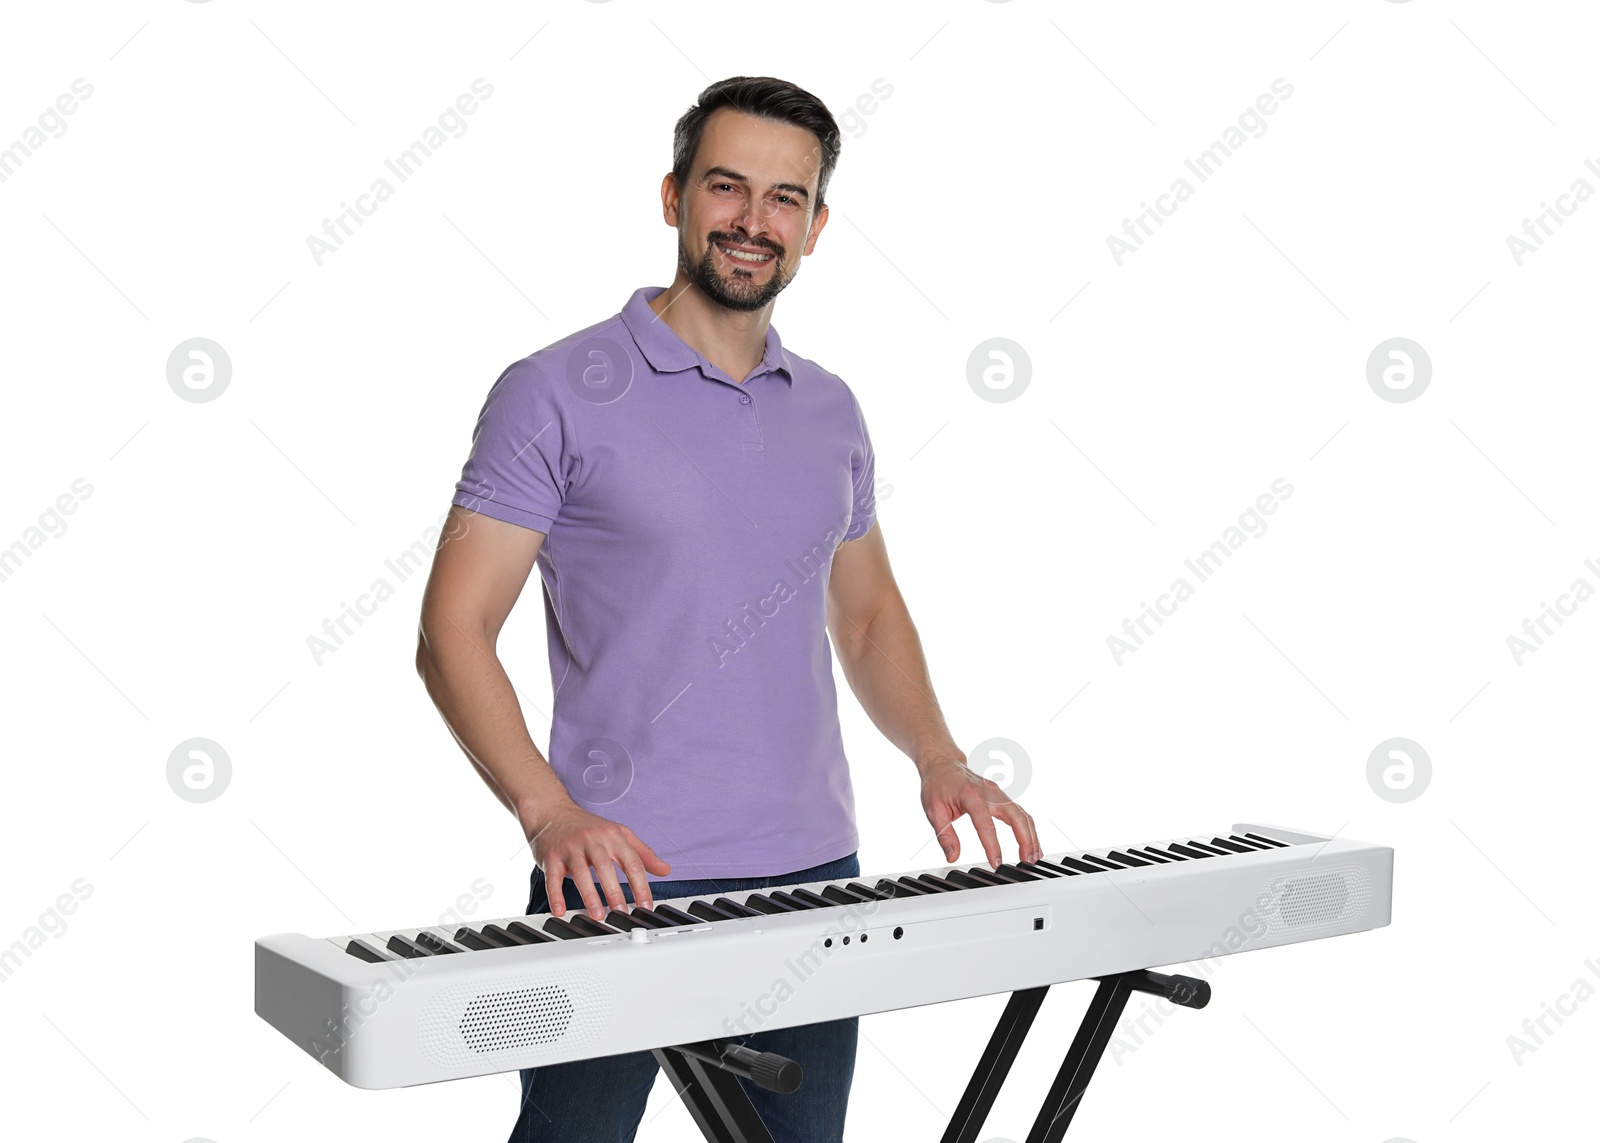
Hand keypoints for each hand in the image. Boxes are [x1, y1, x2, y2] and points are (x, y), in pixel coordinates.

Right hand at [523, 802, 671, 920]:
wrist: (553, 812)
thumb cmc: (589, 827)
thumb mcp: (620, 834)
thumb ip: (643, 853)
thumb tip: (665, 870)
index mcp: (613, 836)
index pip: (631, 862)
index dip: (641, 885)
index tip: (646, 905)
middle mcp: (592, 841)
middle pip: (605, 867)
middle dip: (614, 891)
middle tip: (622, 911)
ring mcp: (571, 848)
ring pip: (580, 873)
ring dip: (589, 896)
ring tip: (597, 915)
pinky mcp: (551, 857)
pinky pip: (553, 878)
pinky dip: (555, 895)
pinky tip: (560, 910)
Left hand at [919, 757, 1041, 867]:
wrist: (943, 763)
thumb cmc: (937, 785)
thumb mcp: (933, 811)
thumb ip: (945, 835)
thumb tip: (953, 857)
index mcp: (971, 795)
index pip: (985, 824)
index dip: (992, 846)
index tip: (996, 863)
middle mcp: (989, 792)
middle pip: (1015, 816)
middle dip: (1024, 840)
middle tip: (1026, 862)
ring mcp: (998, 792)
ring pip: (1022, 814)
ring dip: (1031, 836)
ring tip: (1033, 857)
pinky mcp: (1002, 796)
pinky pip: (1020, 813)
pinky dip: (1028, 829)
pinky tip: (1031, 844)